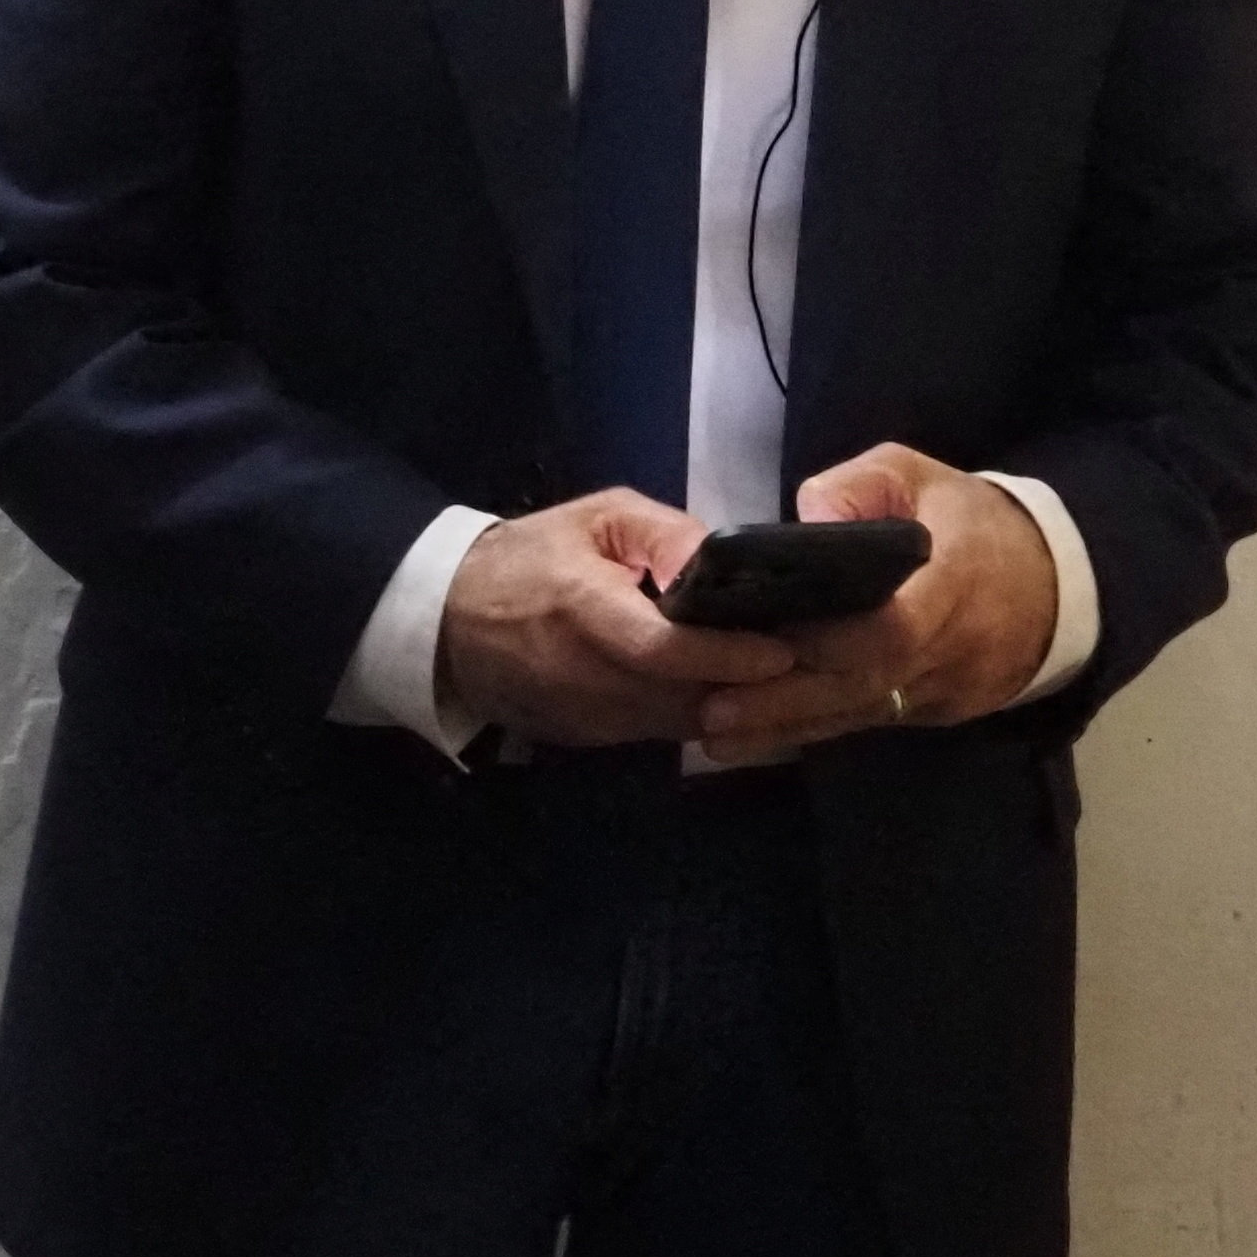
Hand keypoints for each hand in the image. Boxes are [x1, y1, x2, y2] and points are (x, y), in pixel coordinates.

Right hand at [434, 492, 798, 751]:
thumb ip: (664, 534)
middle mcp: (584, 675)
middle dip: (746, 687)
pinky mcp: (586, 739)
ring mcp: (583, 716)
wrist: (451, 622)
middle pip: (682, 697)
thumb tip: (721, 561)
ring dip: (727, 708)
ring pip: (676, 726)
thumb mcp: (597, 517)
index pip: (664, 648)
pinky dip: (693, 717)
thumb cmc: (532, 557)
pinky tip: (726, 695)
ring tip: (776, 682)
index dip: (727, 655)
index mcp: (583, 609)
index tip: (782, 650)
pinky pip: (657, 734)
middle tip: (805, 666)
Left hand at [692, 446, 1060, 769]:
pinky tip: (752, 742)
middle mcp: (951, 647)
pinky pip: (868, 723)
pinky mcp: (933, 712)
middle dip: (788, 699)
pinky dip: (810, 731)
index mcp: (954, 580)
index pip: (897, 626)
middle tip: (713, 709)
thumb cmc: (970, 521)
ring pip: (861, 714)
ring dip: (787, 726)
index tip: (768, 637)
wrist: (1050, 584)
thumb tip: (806, 517)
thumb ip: (861, 486)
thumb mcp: (918, 475)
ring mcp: (944, 688)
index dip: (835, 640)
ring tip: (715, 734)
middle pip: (866, 683)